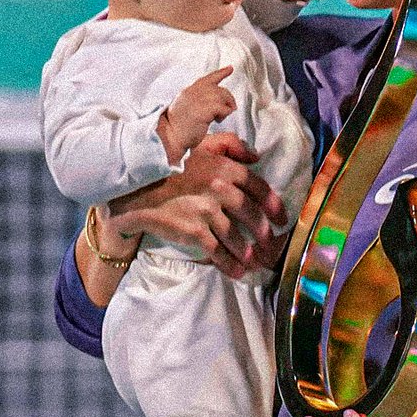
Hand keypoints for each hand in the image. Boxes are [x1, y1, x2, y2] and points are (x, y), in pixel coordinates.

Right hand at [107, 133, 287, 279]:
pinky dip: (229, 264)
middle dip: (264, 234)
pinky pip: (218, 251)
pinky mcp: (193, 230)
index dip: (274, 205)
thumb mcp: (199, 145)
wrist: (135, 189)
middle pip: (251, 215)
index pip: (259, 187)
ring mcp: (206, 210)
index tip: (281, 219)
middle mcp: (219, 188)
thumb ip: (229, 145)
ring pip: (236, 237)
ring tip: (254, 262)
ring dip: (248, 253)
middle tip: (270, 247)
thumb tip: (256, 157)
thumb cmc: (169, 166)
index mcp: (224, 167)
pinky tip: (237, 271)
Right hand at [158, 65, 236, 164]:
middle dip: (228, 98)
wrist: (171, 137)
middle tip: (230, 109)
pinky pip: (222, 107)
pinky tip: (217, 120)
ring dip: (226, 107)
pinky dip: (224, 114)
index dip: (221, 72)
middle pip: (219, 89)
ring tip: (219, 118)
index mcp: (189, 91)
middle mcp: (193, 92)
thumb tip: (217, 101)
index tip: (230, 68)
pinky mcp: (203, 109)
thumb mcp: (187, 108)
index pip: (208, 78)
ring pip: (222, 96)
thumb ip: (199, 101)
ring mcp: (198, 100)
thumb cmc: (179, 128)